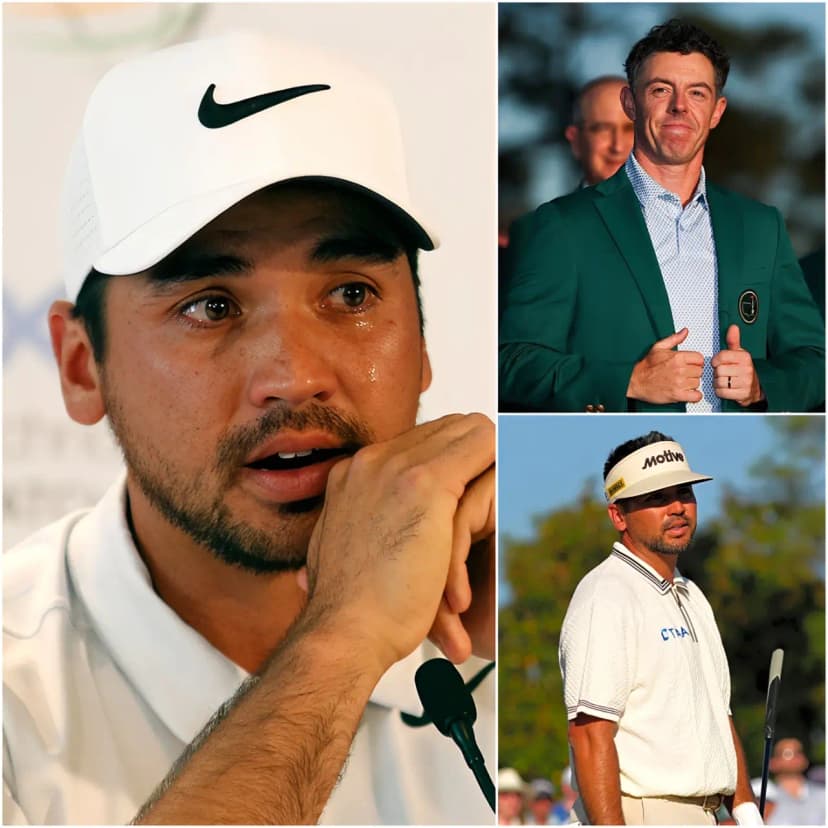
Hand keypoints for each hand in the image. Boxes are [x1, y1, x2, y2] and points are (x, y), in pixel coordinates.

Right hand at [301, 414, 494, 672]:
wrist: (344, 630)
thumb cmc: (350, 607)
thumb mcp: (343, 551)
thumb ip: (364, 524)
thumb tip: (385, 526)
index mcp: (350, 475)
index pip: (413, 441)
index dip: (448, 456)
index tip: (469, 477)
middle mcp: (370, 461)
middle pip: (441, 427)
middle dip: (472, 451)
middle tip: (497, 476)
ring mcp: (395, 468)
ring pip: (465, 428)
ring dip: (489, 455)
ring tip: (510, 480)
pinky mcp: (425, 484)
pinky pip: (482, 446)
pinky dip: (502, 459)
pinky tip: (514, 479)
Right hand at [626, 328, 703, 403]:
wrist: (634, 381)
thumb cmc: (645, 367)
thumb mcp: (658, 348)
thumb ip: (674, 339)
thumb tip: (684, 332)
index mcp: (677, 357)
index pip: (699, 359)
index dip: (695, 362)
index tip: (690, 365)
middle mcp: (680, 369)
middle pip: (699, 371)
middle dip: (693, 373)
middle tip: (684, 374)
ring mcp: (679, 383)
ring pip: (697, 383)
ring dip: (692, 384)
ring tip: (682, 383)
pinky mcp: (677, 395)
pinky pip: (696, 396)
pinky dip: (694, 396)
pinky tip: (687, 393)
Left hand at [711, 325, 763, 405]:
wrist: (756, 387)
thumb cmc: (744, 369)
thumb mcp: (739, 353)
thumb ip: (733, 341)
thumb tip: (733, 327)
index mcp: (744, 357)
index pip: (720, 357)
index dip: (715, 361)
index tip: (719, 363)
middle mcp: (746, 369)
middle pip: (718, 370)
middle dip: (717, 373)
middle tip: (724, 373)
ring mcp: (745, 382)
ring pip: (718, 381)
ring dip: (718, 382)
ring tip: (725, 380)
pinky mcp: (742, 394)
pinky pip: (721, 392)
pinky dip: (720, 391)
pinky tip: (726, 388)